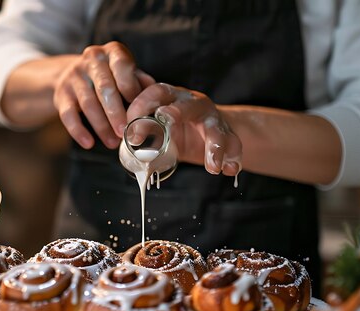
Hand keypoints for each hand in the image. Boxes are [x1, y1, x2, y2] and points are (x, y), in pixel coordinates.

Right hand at [53, 41, 154, 148]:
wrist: (76, 74)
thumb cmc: (113, 77)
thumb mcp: (128, 74)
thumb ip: (142, 84)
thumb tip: (156, 100)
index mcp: (113, 52)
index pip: (122, 68)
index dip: (131, 90)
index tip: (139, 112)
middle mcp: (92, 59)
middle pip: (105, 88)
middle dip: (116, 113)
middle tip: (126, 133)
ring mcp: (74, 75)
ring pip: (88, 104)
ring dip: (101, 126)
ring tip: (113, 143)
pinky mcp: (61, 93)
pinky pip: (67, 114)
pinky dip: (78, 131)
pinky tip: (88, 143)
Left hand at [127, 83, 241, 175]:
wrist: (211, 132)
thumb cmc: (177, 128)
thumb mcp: (158, 128)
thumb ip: (145, 130)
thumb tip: (126, 140)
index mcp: (172, 97)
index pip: (156, 92)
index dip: (141, 105)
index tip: (130, 129)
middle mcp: (193, 103)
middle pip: (187, 105)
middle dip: (176, 112)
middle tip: (167, 119)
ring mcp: (213, 118)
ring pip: (215, 128)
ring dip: (215, 146)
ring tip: (212, 167)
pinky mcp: (228, 133)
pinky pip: (233, 144)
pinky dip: (232, 159)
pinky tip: (229, 170)